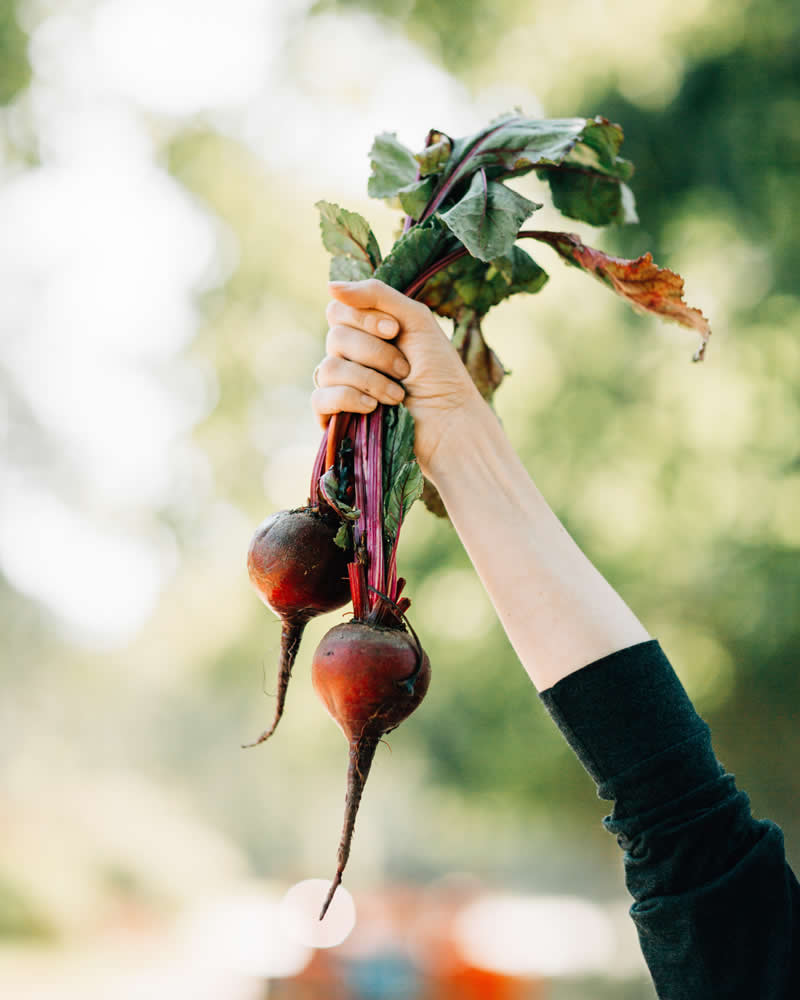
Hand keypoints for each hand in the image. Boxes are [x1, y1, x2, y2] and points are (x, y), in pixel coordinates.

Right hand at [312, 279, 482, 477]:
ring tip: (399, 395)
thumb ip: (376, 295)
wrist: (449, 420)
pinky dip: (348, 399)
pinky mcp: (335, 417)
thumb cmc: (439, 371)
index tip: (395, 330)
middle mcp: (347, 357)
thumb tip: (330, 285)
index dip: (363, 318)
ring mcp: (340, 387)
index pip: (338, 311)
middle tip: (406, 369)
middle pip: (335, 338)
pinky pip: (320, 398)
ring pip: (329, 369)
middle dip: (376, 353)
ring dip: (370, 380)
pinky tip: (373, 407)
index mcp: (363, 333)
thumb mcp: (415, 320)